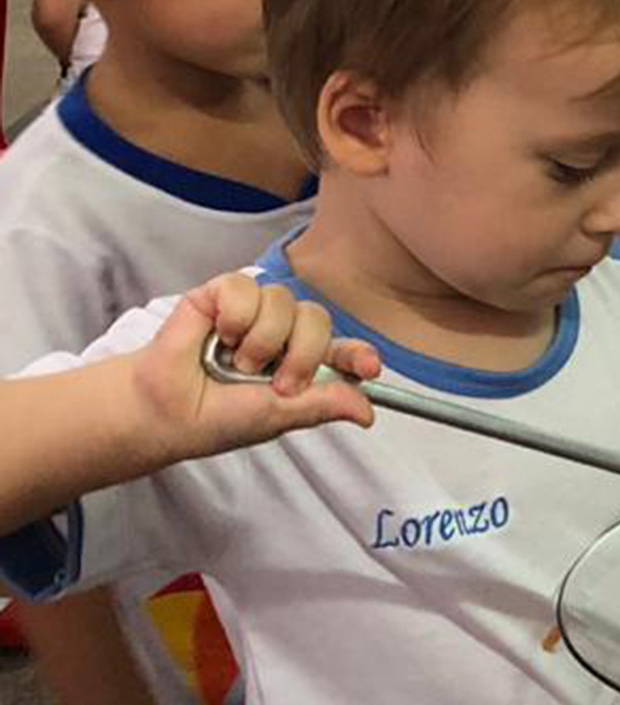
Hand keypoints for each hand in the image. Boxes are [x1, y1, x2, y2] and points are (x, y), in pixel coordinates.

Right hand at [131, 275, 378, 466]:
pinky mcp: (219, 295)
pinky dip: (235, 315)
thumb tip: (369, 412)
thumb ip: (324, 405)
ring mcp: (252, 312)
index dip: (359, 354)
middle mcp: (282, 334)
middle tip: (275, 381)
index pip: (343, 350)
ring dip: (262, 339)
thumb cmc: (216, 418)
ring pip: (283, 300)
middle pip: (317, 319)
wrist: (166, 410)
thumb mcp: (278, 416)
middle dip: (302, 353)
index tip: (370, 368)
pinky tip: (218, 336)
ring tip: (235, 363)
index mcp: (301, 364)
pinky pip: (244, 286)